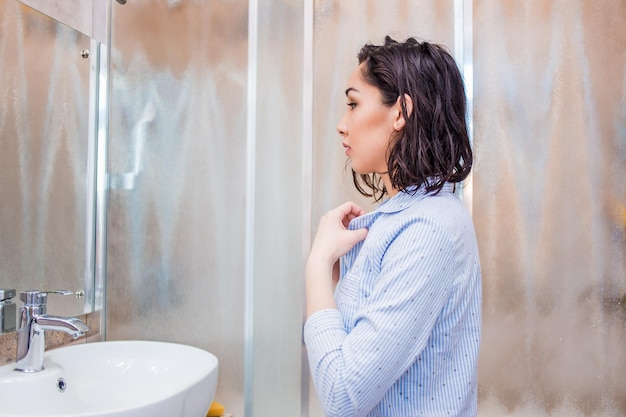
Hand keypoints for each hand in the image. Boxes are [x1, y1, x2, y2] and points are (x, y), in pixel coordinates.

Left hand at [305, 202, 367, 317]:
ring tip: (356, 234)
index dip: (359, 210)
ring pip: (342, 221)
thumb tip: (366, 230)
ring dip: (351, 226)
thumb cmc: (332, 246)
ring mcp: (326, 226)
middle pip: (346, 213)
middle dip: (355, 219)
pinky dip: (345, 231)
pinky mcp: (325, 233)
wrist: (320, 259)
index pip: (349, 205)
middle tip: (362, 227)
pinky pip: (338, 228)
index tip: (364, 219)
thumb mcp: (352, 237)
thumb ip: (363, 232)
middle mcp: (328, 218)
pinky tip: (349, 239)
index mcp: (333, 214)